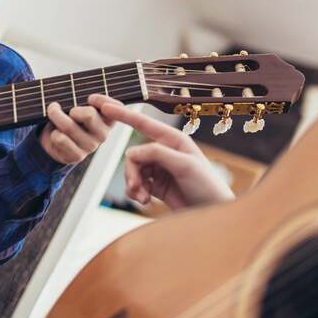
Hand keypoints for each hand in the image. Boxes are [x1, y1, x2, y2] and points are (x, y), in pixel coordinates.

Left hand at [39, 96, 114, 163]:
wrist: (56, 141)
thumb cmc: (70, 117)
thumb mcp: (79, 105)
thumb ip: (82, 99)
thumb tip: (67, 100)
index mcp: (109, 119)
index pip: (116, 107)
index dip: (101, 100)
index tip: (89, 98)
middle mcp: (104, 134)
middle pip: (89, 114)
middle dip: (72, 109)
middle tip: (68, 111)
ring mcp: (91, 146)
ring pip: (69, 126)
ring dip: (56, 116)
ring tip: (54, 114)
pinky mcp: (77, 156)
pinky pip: (60, 139)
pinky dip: (53, 133)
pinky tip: (56, 134)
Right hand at [89, 94, 234, 209]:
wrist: (212, 212)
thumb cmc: (206, 186)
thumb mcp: (184, 166)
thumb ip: (157, 154)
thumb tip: (131, 152)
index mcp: (173, 140)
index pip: (143, 123)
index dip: (123, 114)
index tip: (104, 106)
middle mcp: (165, 151)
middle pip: (133, 155)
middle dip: (131, 173)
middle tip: (136, 189)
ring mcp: (159, 168)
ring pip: (131, 171)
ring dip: (133, 185)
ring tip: (142, 198)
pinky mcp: (156, 185)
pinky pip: (135, 184)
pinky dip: (136, 193)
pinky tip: (145, 201)